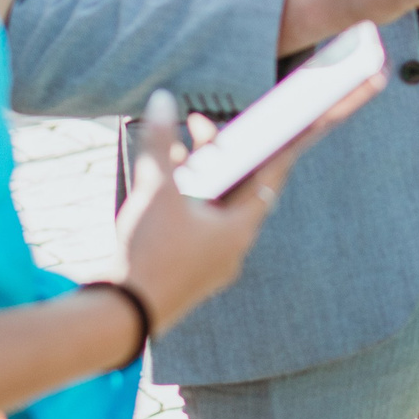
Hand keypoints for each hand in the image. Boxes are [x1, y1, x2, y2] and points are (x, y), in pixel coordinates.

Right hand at [119, 72, 384, 337]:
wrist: (122, 318)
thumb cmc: (147, 255)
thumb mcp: (155, 192)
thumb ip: (160, 145)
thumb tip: (163, 100)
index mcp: (240, 227)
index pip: (272, 175)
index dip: (282, 144)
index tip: (296, 120)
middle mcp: (235, 246)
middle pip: (241, 187)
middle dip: (222, 154)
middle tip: (199, 127)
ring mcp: (214, 261)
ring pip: (217, 206)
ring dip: (201, 176)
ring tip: (175, 150)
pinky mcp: (192, 269)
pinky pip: (199, 225)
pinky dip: (188, 200)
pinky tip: (165, 182)